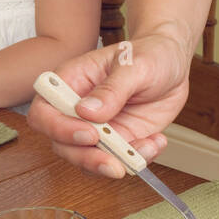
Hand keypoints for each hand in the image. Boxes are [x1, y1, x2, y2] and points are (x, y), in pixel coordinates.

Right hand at [26, 33, 190, 178]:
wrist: (174, 63)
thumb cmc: (149, 54)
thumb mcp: (134, 66)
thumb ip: (111, 89)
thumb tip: (87, 111)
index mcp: (71, 83)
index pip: (44, 113)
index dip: (59, 129)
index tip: (89, 134)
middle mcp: (78, 110)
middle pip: (62, 144)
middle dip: (86, 158)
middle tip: (114, 163)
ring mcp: (98, 128)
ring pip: (88, 159)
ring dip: (114, 164)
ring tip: (145, 148)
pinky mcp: (119, 140)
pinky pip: (119, 161)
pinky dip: (137, 160)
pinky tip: (156, 142)